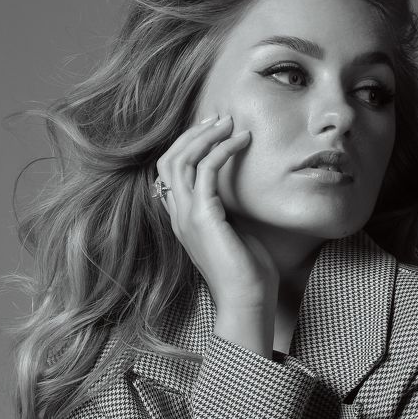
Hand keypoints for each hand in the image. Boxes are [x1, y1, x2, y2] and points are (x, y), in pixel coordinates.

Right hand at [155, 114, 279, 310]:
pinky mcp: (203, 217)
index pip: (169, 173)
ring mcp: (186, 217)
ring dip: (205, 135)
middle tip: (220, 118)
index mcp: (183, 220)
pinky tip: (243, 140)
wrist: (247, 301)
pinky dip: (223, 149)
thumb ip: (229, 209)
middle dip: (193, 134)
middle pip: (169, 160)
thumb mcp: (235, 232)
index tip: (213, 130)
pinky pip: (205, 170)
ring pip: (180, 160)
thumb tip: (241, 186)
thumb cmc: (248, 272)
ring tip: (229, 122)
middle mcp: (178, 216)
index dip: (188, 146)